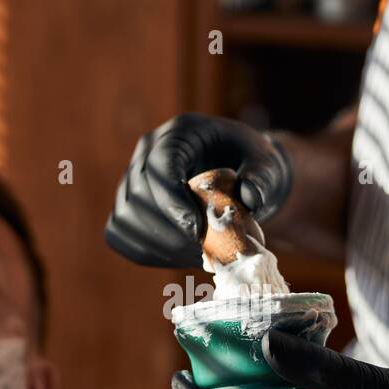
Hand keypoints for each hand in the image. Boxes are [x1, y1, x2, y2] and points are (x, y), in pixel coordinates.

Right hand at [104, 113, 293, 266]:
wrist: (238, 174)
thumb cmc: (251, 166)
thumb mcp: (266, 165)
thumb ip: (262, 178)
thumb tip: (251, 197)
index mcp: (182, 132)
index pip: (162, 163)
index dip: (173, 199)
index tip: (196, 230)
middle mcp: (149, 151)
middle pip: (138, 193)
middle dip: (168, 229)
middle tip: (201, 251)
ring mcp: (133, 178)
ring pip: (126, 217)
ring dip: (158, 244)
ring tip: (195, 256)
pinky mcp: (128, 205)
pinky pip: (123, 234)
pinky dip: (148, 252)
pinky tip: (180, 257)